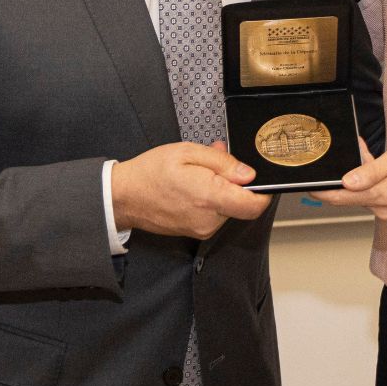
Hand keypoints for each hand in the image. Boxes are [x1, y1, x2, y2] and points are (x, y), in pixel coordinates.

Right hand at [112, 140, 268, 238]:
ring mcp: (202, 229)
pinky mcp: (196, 232)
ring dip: (222, 190)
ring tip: (200, 173)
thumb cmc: (151, 172)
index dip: (263, 191)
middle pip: (242, 204)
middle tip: (218, 165)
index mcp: (209, 197)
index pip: (254, 205)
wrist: (124, 197)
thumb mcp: (188, 152)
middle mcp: (209, 219)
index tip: (257, 177)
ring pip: (229, 209)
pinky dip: (211, 199)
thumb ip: (223, 163)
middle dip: (236, 183)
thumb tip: (248, 174)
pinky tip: (195, 186)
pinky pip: (215, 215)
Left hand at [314, 140, 386, 220]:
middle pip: (348, 195)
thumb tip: (346, 181)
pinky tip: (376, 164)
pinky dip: (369, 180)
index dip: (320, 191)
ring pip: (360, 193)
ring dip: (357, 176)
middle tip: (346, 152)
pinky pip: (373, 193)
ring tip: (365, 152)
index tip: (305, 184)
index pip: (340, 198)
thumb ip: (371, 170)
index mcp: (382, 196)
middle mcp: (383, 208)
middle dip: (341, 175)